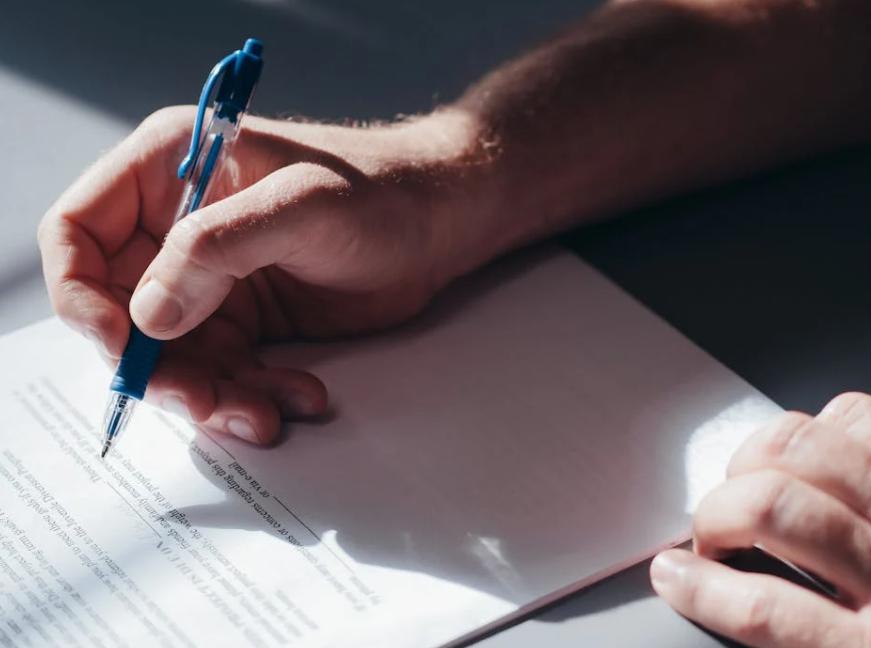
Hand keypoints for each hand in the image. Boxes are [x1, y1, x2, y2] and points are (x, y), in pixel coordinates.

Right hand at [39, 106, 498, 443]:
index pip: (79, 233)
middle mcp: (176, 228)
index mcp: (168, 170)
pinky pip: (225, 373)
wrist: (445, 223)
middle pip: (120, 312)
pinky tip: (301, 398)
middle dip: (158, 367)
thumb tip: (148, 315)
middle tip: (205, 401)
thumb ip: (218, 249)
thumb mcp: (302, 206)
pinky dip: (254, 396)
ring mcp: (211, 280)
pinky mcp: (248, 320)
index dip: (81, 294)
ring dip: (213, 395)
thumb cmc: (384, 191)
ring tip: (265, 414)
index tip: (122, 344)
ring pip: (175, 357)